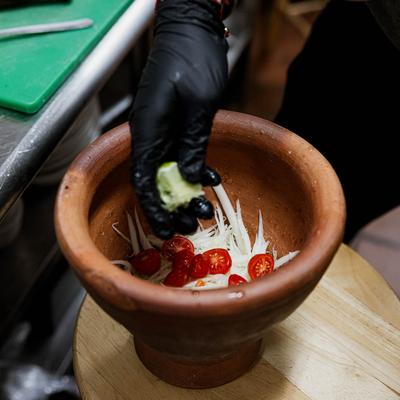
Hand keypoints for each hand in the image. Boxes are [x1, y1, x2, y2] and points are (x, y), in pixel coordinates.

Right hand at [130, 0, 227, 238]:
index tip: (166, 228)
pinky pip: (181, 157)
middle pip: (155, 181)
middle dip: (172, 207)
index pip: (143, 179)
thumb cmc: (193, 58)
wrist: (192, 29)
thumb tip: (188, 178)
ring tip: (202, 212)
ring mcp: (162, 131)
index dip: (153, 208)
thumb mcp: (199, 104)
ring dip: (184, 194)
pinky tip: (210, 181)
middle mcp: (150, 134)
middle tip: (191, 225)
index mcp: (148, 130)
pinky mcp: (175, 126)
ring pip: (169, 172)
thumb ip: (192, 143)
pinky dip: (194, 172)